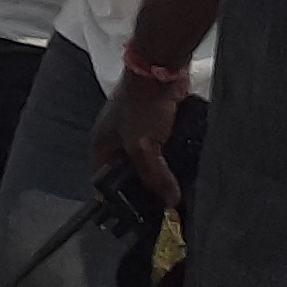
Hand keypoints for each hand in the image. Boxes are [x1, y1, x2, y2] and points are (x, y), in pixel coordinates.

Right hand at [92, 68, 186, 210]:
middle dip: (142, 189)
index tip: (133, 217)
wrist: (161, 69)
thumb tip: (170, 203)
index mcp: (103, 144)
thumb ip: (155, 176)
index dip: (116, 199)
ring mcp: (136, 130)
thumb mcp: (144, 146)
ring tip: (174, 193)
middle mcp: (117, 139)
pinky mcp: (156, 123)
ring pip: (147, 161)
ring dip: (159, 174)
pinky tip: (183, 170)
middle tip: (159, 208)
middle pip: (127, 173)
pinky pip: (161, 149)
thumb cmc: (142, 106)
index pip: (103, 180)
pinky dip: (170, 159)